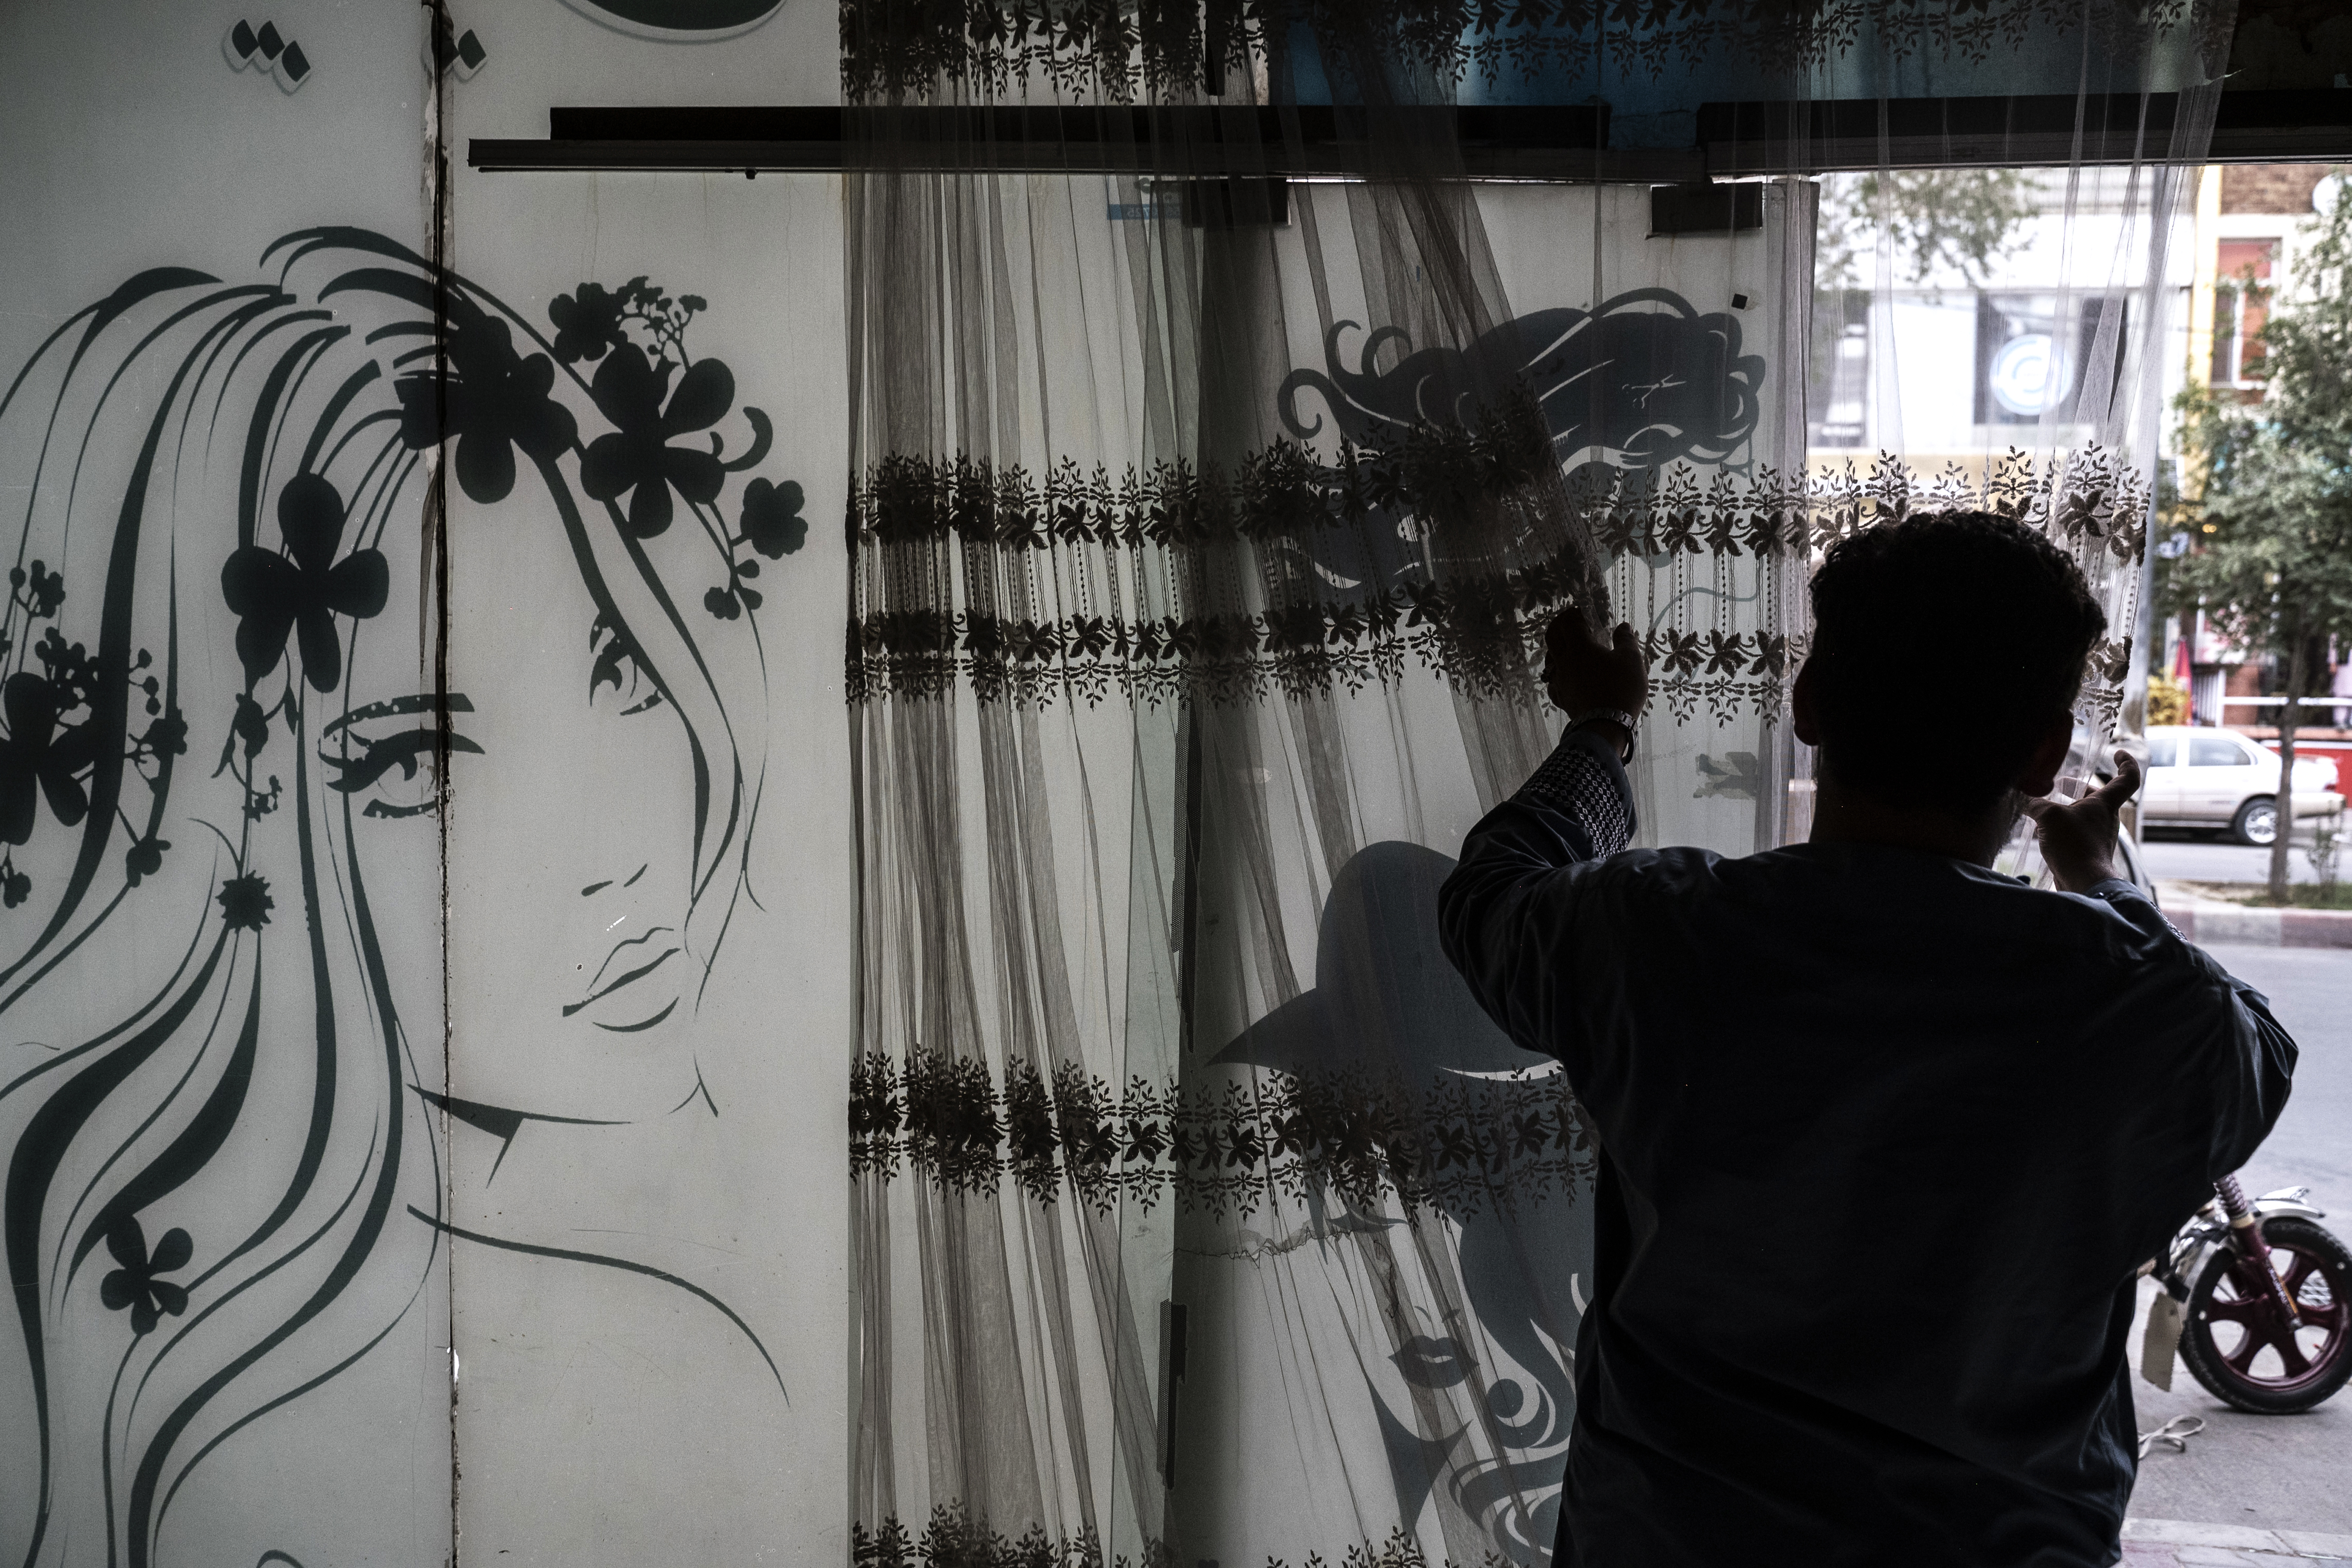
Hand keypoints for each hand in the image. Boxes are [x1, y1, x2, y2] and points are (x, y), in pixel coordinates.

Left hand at [1544, 612, 1647, 720]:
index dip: (1574, 613)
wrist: (1607, 725)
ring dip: (1557, 649)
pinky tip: (1566, 676)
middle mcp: (1564, 662)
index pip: (1568, 621)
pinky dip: (1558, 674)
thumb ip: (1626, 640)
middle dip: (1560, 625)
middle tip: (1572, 622)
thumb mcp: (1631, 660)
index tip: (1584, 612)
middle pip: (1552, 636)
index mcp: (1580, 647)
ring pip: (1549, 659)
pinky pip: (1553, 682)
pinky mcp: (1561, 698)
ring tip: (1570, 648)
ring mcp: (1560, 681)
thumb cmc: (1621, 688)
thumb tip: (1622, 626)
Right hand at [2022, 749, 2140, 892]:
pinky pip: (2077, 831)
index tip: (2118, 753)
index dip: (2126, 763)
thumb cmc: (2074, 844)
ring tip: (2044, 810)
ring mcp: (2098, 836)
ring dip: (2067, 809)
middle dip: (2079, 788)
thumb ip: (2036, 803)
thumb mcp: (2049, 816)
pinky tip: (2045, 832)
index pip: (2127, 778)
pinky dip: (2064, 826)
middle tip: (2062, 784)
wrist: (2084, 882)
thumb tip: (2027, 799)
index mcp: (2105, 804)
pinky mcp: (2088, 851)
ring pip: (2084, 815)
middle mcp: (2106, 818)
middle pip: (2098, 796)